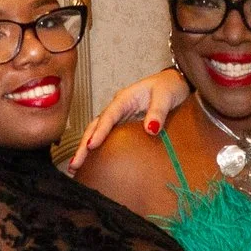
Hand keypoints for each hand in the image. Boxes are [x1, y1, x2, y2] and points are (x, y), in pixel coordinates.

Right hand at [66, 66, 192, 169]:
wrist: (175, 83)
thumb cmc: (170, 87)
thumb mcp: (165, 97)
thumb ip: (158, 112)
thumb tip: (151, 129)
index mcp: (124, 99)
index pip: (108, 116)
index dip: (99, 132)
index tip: (91, 146)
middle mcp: (117, 108)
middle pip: (95, 126)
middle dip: (84, 145)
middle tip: (75, 164)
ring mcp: (119, 116)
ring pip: (96, 132)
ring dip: (85, 148)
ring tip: (75, 167)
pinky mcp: (123, 125)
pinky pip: (106, 137)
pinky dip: (96, 148)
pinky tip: (91, 162)